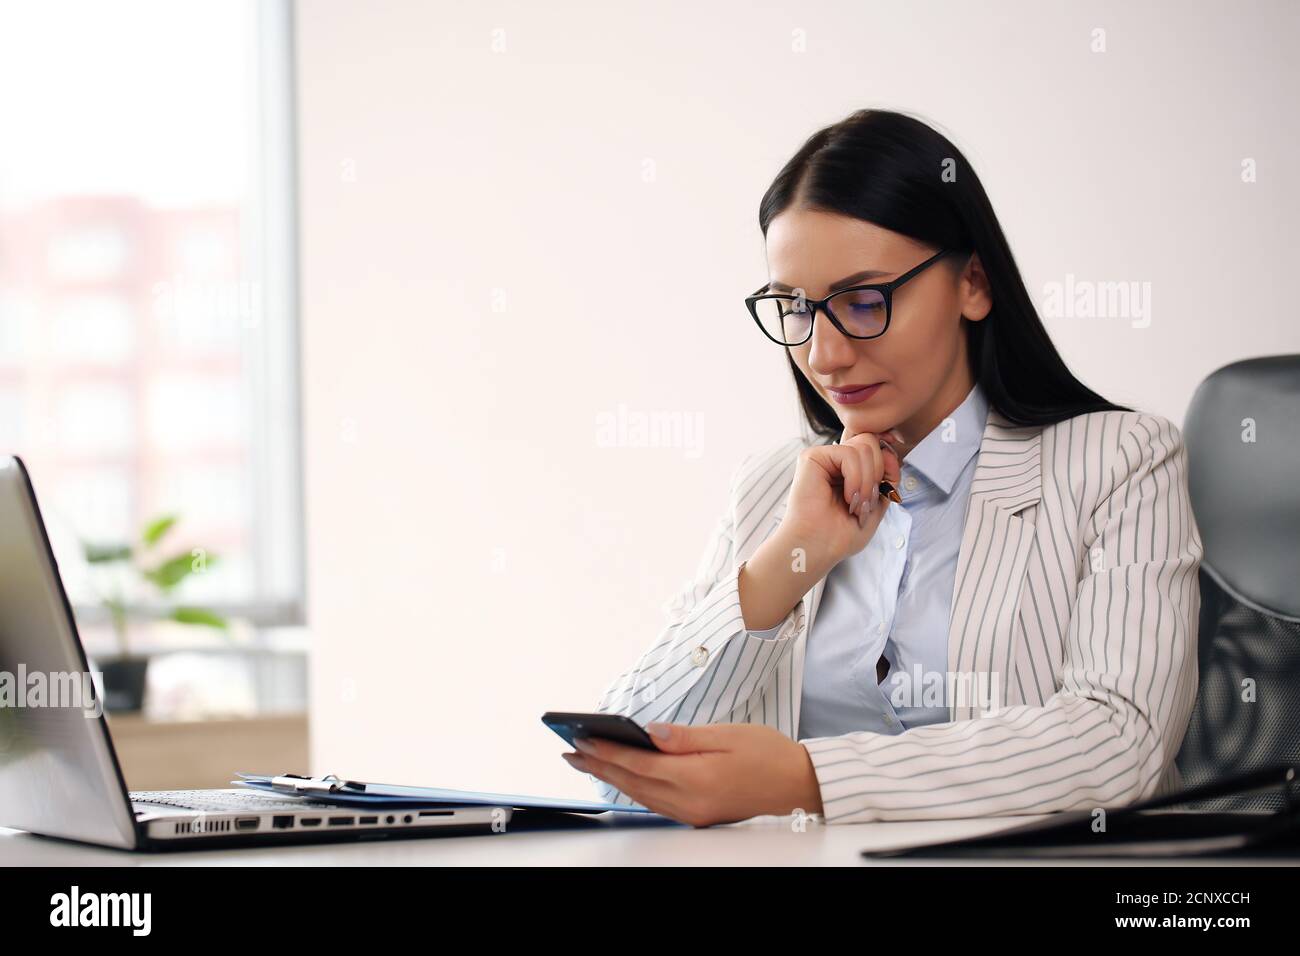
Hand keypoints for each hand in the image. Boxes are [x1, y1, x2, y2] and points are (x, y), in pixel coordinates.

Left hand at [561, 722, 823, 826]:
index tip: (582, 740)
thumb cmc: (767, 754)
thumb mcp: (727, 734)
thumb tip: (649, 732)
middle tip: (570, 752)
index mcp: (696, 778)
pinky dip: (633, 788)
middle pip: (632, 783)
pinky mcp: (696, 814)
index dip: (607, 752)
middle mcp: (689, 801)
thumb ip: (684, 736)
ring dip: (611, 779)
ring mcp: (692, 812)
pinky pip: (655, 802)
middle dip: (599, 767)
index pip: (639, 763)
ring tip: (587, 763)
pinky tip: (622, 777)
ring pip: (640, 796)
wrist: (796, 784)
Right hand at [781, 423, 903, 568]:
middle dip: (878, 473)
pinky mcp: (812, 457)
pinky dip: (855, 478)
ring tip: (856, 504)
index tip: (886, 484)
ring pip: (863, 447)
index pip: (876, 448)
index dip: (887, 461)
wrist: (817, 547)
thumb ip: (887, 477)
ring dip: (866, 481)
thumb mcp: (876, 504)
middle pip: (871, 441)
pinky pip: (848, 453)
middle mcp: (835, 460)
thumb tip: (890, 451)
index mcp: (848, 469)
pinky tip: (847, 497)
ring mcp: (823, 457)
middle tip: (866, 501)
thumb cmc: (840, 534)